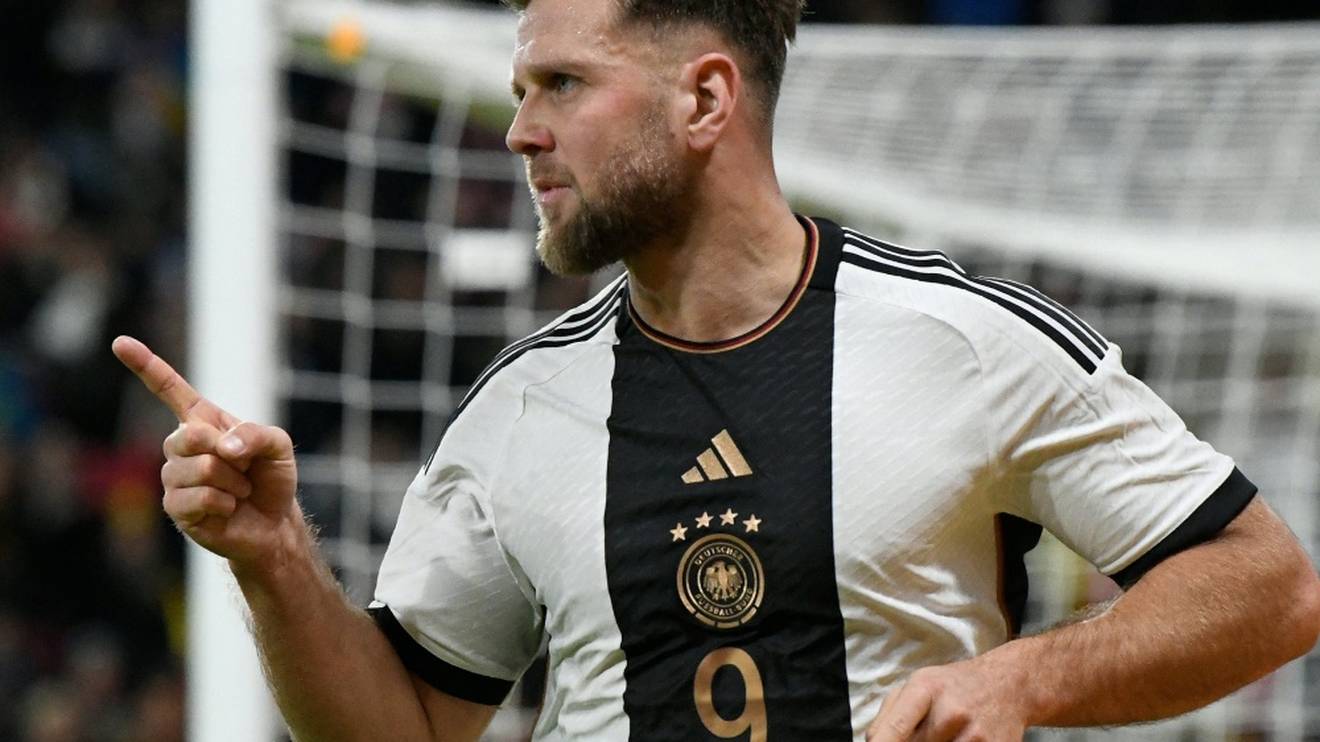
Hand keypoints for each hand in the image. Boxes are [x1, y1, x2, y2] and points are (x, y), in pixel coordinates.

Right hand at [112, 335, 300, 566]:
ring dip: (234, 482)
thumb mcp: (277, 445)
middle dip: (227, 452)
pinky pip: (202, 498)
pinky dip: (227, 502)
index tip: (121, 342)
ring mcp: (174, 476)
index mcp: (203, 421)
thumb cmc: (270, 477)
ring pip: (203, 470)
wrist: (273, 522)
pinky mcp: (175, 507)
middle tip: (243, 466)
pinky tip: (228, 508)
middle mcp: (181, 445)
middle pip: (190, 436)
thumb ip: (256, 434)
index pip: (170, 389)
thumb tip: (223, 447)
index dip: (146, 365)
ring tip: (239, 490)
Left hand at [866, 658, 1028, 741]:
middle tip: (926, 733)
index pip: (896, 728)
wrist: (1007, 683)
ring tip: (944, 735)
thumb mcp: (918, 685)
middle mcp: (951, 711)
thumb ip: (890, 715)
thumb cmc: (953, 686)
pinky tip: (960, 739)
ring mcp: (975, 734)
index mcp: (925, 689)